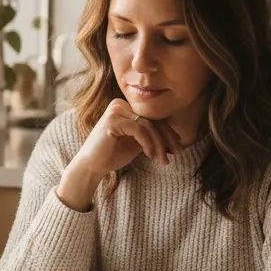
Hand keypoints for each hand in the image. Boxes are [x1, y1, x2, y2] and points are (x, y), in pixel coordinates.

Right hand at [55, 99, 182, 209]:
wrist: (92, 165)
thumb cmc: (113, 154)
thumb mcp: (137, 142)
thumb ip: (151, 135)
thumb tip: (175, 137)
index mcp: (126, 107)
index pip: (153, 117)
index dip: (168, 132)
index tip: (178, 146)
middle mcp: (120, 104)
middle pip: (152, 119)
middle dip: (167, 138)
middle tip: (177, 152)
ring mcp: (115, 110)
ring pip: (148, 125)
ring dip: (159, 144)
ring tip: (163, 159)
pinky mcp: (112, 120)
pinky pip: (138, 130)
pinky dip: (148, 143)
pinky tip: (150, 156)